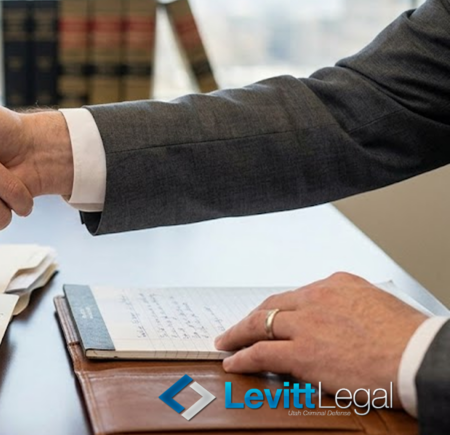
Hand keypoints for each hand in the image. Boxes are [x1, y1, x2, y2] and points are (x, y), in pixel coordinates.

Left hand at [214, 272, 426, 406]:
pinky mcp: (301, 352)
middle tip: (238, 328)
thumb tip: (343, 325)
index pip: (297, 295)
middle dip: (252, 318)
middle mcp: (317, 298)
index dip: (278, 308)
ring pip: (259, 325)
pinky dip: (241, 357)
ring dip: (238, 335)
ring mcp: (306, 324)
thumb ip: (352, 309)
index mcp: (338, 284)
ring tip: (227, 343)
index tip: (269, 316)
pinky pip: (260, 352)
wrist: (420, 357)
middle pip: (272, 306)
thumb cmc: (411, 339)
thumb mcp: (379, 306)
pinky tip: (233, 362)